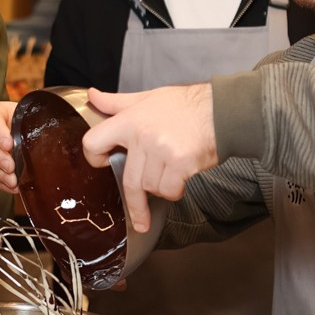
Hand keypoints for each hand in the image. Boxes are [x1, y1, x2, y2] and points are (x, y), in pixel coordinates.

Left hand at [82, 84, 217, 233]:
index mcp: (129, 120)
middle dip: (134, 204)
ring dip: (160, 188)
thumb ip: (116, 103)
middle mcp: (142, 136)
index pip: (93, 142)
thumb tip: (92, 96)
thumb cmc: (184, 105)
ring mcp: (161, 150)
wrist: (221, 110)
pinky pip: (169, 190)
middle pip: (128, 180)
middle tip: (139, 218)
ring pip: (150, 187)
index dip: (95, 156)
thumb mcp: (146, 98)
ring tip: (170, 173)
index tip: (104, 164)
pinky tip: (181, 178)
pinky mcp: (180, 162)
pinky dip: (174, 190)